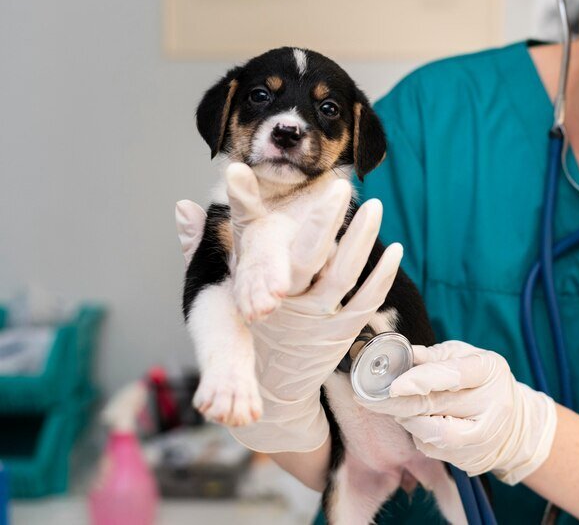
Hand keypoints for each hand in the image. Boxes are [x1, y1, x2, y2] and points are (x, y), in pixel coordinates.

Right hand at [175, 167, 402, 451]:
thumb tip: (182, 207)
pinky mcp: (343, 332)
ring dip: (362, 238)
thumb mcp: (215, 296)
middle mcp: (288, 307)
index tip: (284, 187)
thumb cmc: (243, 334)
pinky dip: (382, 273)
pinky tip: (395, 248)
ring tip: (375, 206)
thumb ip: (198, 247)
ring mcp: (319, 321)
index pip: (263, 249)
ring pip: (344, 273)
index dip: (264, 217)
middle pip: (311, 256)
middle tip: (341, 186)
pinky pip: (367, 299)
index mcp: (255, 293)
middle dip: (327, 219)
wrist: (272, 392)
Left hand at [357, 340, 557, 484]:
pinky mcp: (471, 458)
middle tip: (366, 397)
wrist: (515, 424)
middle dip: (395, 403)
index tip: (393, 384)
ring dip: (406, 420)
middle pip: (435, 405)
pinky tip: (417, 424)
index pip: (454, 375)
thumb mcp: (465, 357)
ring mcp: (483, 435)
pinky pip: (433, 449)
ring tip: (397, 409)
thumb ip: (433, 357)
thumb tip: (400, 353)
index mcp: (489, 370)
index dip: (422, 380)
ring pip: (432, 433)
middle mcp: (491, 404)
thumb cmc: (481, 382)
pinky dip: (417, 436)